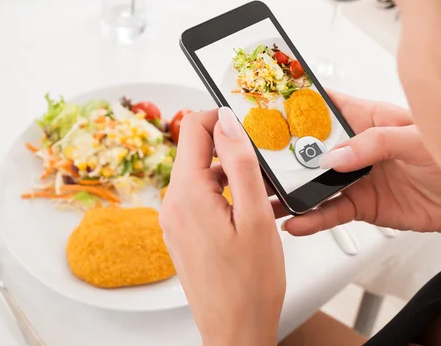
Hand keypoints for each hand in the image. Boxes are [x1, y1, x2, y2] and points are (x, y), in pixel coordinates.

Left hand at [160, 108, 284, 345]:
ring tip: (266, 189)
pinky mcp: (184, 232)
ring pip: (203, 176)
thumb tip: (227, 122)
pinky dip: (227, 195)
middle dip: (231, 148)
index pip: (193, 128)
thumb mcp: (255, 217)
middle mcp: (173, 204)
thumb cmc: (249, 285)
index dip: (221, 116)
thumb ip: (240, 163)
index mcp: (187, 194)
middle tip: (265, 158)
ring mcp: (176, 220)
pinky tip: (254, 209)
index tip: (248, 122)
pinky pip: (202, 198)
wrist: (235, 330)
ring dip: (232, 174)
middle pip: (197, 151)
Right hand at [276, 91, 440, 236]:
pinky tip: (296, 222)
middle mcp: (354, 147)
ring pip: (313, 183)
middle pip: (309, 148)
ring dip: (290, 189)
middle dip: (283, 153)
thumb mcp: (416, 139)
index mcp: (365, 119)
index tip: (266, 105)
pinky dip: (312, 218)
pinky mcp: (360, 205)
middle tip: (256, 160)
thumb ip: (376, 143)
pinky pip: (330, 212)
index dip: (295, 103)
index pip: (323, 105)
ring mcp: (354, 177)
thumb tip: (337, 155)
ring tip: (266, 196)